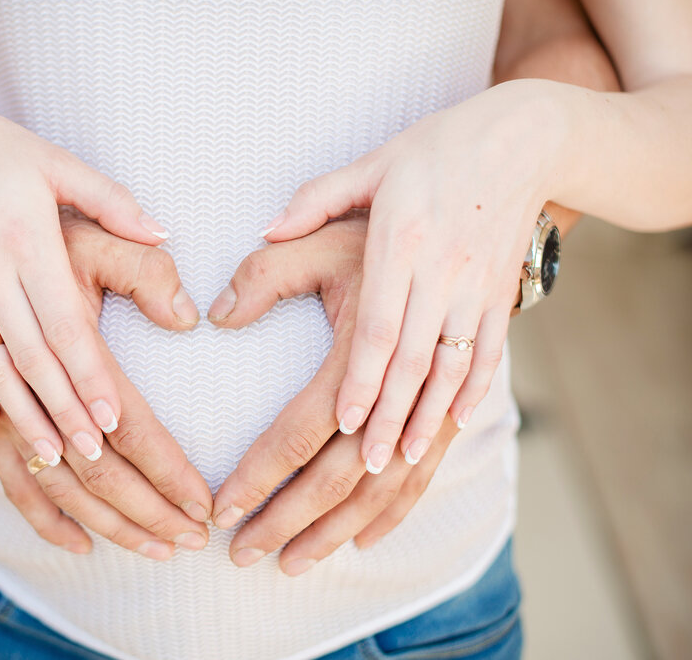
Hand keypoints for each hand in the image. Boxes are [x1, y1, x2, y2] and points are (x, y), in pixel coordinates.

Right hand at [0, 82, 178, 464]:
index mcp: (27, 239)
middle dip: (64, 411)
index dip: (89, 377)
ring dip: (22, 416)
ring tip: (51, 457)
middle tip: (94, 455)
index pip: (65, 325)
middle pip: (31, 357)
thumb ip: (111, 201)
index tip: (114, 420)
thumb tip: (162, 235)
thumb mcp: (55, 161)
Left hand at [209, 214, 459, 573]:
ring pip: (393, 479)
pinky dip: (402, 503)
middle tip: (244, 553)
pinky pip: (435, 462)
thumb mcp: (336, 207)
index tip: (224, 506)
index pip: (307, 421)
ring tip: (296, 561)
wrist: (507, 165)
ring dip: (341, 526)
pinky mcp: (473, 381)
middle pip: (347, 467)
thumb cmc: (413, 187)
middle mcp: (414, 363)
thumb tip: (217, 315)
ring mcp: (450, 379)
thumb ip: (272, 264)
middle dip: (292, 516)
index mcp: (375, 321)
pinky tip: (367, 533)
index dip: (263, 469)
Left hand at [260, 81, 556, 472]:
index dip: (359, 382)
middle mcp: (442, 272)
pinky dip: (471, 394)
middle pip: (409, 365)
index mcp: (400, 241)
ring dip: (424, 422)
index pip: (376, 330)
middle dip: (383, 422)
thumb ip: (314, 200)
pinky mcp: (501, 295)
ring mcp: (478, 289)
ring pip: (450, 371)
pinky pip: (489, 355)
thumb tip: (264, 230)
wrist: (524, 137)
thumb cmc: (434, 151)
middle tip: (363, 465)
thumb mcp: (370, 164)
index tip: (336, 427)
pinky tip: (450, 428)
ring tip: (398, 461)